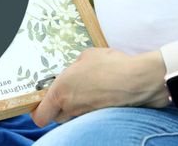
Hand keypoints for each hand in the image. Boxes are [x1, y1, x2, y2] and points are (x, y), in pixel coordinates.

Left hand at [31, 48, 169, 126]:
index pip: (39, 116)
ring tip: (90, 92)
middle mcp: (70, 108)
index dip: (40, 110)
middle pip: (57, 117)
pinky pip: (90, 117)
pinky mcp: (100, 120)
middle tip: (70, 92)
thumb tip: (76, 70)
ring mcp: (86, 117)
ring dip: (77, 108)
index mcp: (61, 92)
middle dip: (61, 106)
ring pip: (74, 117)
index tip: (44, 101)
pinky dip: (94, 109)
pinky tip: (104, 95)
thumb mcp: (86, 56)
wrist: (138, 80)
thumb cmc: (111, 66)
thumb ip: (74, 66)